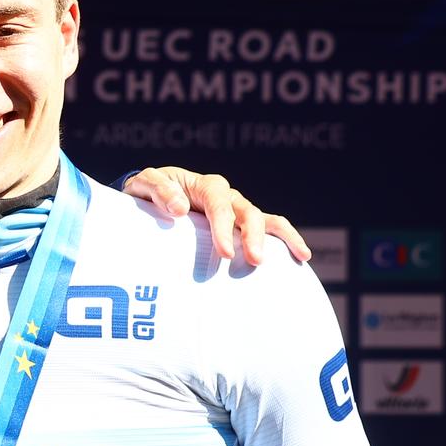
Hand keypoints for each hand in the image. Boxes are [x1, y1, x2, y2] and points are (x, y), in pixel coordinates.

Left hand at [121, 166, 308, 266]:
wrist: (151, 195)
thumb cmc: (148, 190)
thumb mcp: (145, 184)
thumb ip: (159, 191)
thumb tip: (180, 209)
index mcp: (206, 185)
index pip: (219, 205)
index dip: (224, 228)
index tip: (225, 252)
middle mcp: (227, 197)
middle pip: (248, 213)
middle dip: (253, 236)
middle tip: (255, 261)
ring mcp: (237, 211)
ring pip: (266, 220)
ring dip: (281, 238)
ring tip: (298, 257)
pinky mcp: (240, 226)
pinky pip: (268, 230)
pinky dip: (285, 241)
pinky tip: (300, 258)